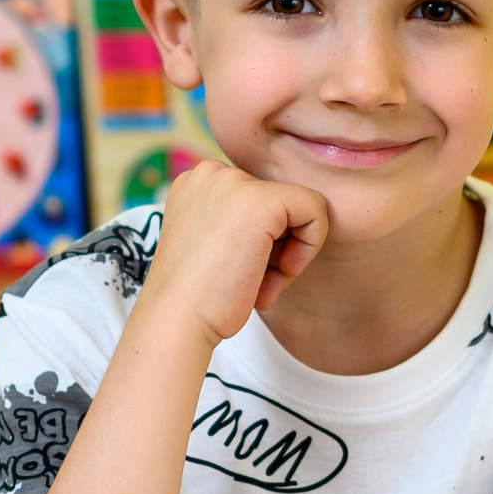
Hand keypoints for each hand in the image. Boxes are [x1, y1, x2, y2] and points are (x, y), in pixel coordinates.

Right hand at [137, 161, 327, 345]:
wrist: (177, 320)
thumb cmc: (197, 298)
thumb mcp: (214, 246)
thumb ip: (242, 224)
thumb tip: (285, 222)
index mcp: (197, 182)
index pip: (258, 200)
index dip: (261, 242)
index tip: (239, 273)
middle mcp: (212, 172)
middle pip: (278, 202)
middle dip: (276, 248)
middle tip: (252, 283)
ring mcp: (235, 182)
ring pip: (299, 206)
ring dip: (288, 254)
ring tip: (258, 285)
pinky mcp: (262, 200)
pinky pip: (315, 211)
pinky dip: (309, 248)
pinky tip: (279, 275)